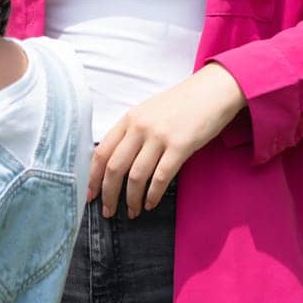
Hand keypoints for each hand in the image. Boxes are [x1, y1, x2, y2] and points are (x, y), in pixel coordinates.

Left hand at [89, 63, 245, 218]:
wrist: (212, 91)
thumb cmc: (181, 104)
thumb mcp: (149, 112)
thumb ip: (132, 133)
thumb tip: (117, 163)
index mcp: (129, 119)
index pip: (101, 151)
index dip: (93, 176)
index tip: (90, 194)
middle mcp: (139, 127)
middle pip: (114, 167)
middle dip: (108, 194)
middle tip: (108, 211)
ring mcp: (159, 137)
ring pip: (136, 176)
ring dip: (132, 199)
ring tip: (133, 211)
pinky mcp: (180, 146)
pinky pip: (160, 177)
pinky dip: (153, 194)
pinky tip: (151, 203)